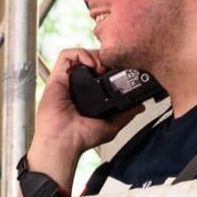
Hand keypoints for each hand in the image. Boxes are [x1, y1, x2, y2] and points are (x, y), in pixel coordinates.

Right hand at [29, 49, 141, 181]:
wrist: (64, 142)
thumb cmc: (80, 138)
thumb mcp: (111, 125)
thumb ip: (126, 114)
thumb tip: (140, 107)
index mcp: (87, 94)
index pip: (98, 70)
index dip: (109, 65)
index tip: (119, 70)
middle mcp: (75, 85)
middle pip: (90, 59)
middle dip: (103, 57)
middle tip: (111, 66)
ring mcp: (65, 80)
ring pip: (79, 55)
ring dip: (93, 54)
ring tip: (101, 66)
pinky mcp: (56, 77)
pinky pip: (66, 55)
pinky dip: (80, 53)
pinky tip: (90, 64)